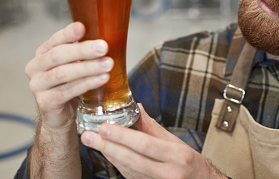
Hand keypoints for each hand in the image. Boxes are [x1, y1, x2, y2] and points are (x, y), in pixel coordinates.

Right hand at [25, 22, 112, 132]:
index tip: (82, 27)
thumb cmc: (71, 86)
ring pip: (63, 73)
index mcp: (43, 53)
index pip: (55, 40)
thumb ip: (84, 52)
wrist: (63, 117)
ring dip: (88, 68)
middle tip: (104, 47)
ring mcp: (37, 85)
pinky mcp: (44, 102)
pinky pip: (67, 91)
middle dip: (83, 50)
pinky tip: (101, 79)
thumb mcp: (76, 65)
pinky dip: (86, 84)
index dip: (68, 33)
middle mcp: (35, 67)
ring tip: (108, 64)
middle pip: (59, 55)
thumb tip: (108, 38)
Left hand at [81, 105, 225, 178]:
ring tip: (93, 141)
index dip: (124, 137)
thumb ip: (154, 127)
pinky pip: (130, 176)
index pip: (146, 145)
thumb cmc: (190, 162)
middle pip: (133, 159)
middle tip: (89, 136)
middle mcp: (169, 173)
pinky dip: (117, 164)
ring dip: (109, 155)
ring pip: (128, 169)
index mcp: (178, 156)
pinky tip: (107, 153)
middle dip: (108, 147)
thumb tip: (137, 107)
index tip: (105, 127)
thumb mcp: (177, 142)